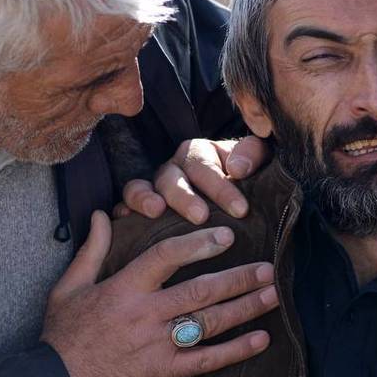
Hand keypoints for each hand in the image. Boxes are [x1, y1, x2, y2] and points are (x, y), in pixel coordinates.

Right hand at [41, 211, 278, 376]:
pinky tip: (260, 340)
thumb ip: (91, 250)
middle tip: (268, 268)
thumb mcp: (68, 288)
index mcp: (124, 289)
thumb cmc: (63, 337)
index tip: (226, 236)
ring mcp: (157, 345)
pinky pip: (206, 360)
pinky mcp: (164, 372)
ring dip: (245, 308)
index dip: (198, 244)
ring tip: (273, 295)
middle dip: (238, 278)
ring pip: (210, 322)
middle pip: (200, 291)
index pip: (166, 257)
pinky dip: (236, 350)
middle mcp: (145, 314)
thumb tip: (100, 215)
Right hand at [117, 136, 271, 223]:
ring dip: (145, 198)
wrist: (233, 203)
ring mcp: (151, 188)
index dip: (222, 187)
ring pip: (139, 188)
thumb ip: (252, 155)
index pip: (205, 166)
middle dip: (186, 197)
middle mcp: (172, 168)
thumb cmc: (245, 182)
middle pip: (171, 177)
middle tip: (202, 216)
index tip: (241, 210)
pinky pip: (122, 207)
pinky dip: (122, 213)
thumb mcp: (254, 163)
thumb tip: (238, 168)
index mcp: (198, 153)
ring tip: (156, 211)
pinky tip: (126, 223)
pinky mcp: (136, 209)